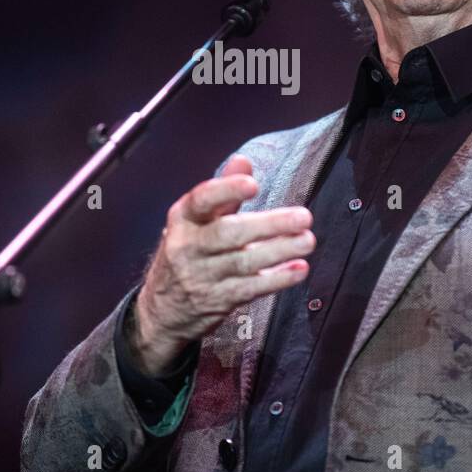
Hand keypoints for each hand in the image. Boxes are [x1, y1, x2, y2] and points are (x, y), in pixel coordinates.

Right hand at [130, 155, 314, 375]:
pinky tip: (299, 269)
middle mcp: (188, 247)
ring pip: (244, 263)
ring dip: (280, 251)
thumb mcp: (195, 221)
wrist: (163, 310)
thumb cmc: (188, 253)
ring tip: (308, 240)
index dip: (226, 190)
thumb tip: (243, 161)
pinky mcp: (219, 301)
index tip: (253, 184)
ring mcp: (202, 277)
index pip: (201, 200)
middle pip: (229, 234)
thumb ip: (223, 194)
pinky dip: (277, 280)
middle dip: (269, 225)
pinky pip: (251, 289)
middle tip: (304, 217)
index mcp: (182, 219)